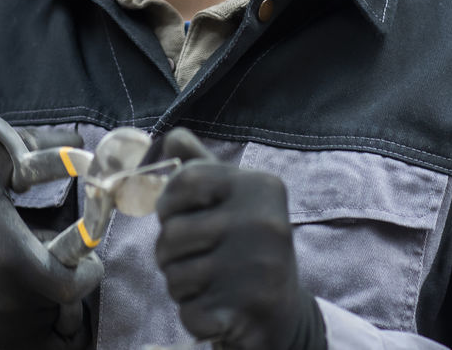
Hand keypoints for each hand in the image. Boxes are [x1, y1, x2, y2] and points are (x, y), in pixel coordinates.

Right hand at [0, 128, 102, 348]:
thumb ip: (32, 147)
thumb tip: (80, 143)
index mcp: (10, 259)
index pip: (73, 284)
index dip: (89, 269)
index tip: (86, 251)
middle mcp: (8, 300)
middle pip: (70, 298)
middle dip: (75, 274)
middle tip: (60, 251)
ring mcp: (3, 326)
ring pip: (58, 314)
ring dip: (58, 291)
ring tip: (33, 264)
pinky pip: (45, 334)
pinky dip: (48, 313)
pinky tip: (30, 287)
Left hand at [153, 129, 324, 349]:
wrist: (283, 310)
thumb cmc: (246, 244)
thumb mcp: (232, 197)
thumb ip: (200, 166)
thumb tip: (171, 137)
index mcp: (260, 186)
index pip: (185, 178)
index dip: (168, 200)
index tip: (177, 214)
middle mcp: (265, 222)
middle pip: (171, 232)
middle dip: (168, 250)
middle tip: (194, 255)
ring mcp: (259, 268)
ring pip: (175, 274)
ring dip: (179, 283)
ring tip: (207, 280)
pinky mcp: (250, 310)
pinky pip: (188, 312)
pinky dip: (193, 314)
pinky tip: (217, 306)